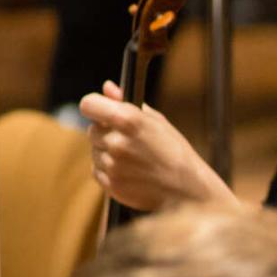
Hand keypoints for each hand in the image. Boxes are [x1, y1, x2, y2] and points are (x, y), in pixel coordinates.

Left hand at [82, 81, 233, 210]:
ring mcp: (112, 164)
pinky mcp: (110, 184)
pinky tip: (132, 172)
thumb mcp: (157, 122)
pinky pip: (98, 171)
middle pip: (93, 130)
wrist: (187, 189)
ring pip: (95, 151)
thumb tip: (107, 87)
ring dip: (108, 153)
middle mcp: (116, 142)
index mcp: (128, 120)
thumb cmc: (175, 152)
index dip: (94, 106)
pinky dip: (110, 171)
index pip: (89, 105)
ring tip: (136, 160)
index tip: (100, 111)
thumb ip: (126, 103)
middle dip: (107, 133)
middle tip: (132, 142)